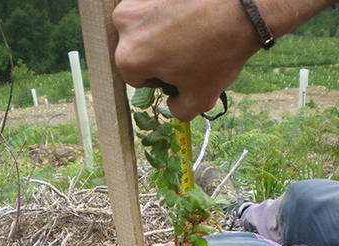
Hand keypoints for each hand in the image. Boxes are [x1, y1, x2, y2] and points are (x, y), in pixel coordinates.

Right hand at [113, 0, 258, 120]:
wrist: (244, 7)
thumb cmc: (219, 54)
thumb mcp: (200, 100)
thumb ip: (177, 110)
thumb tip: (172, 102)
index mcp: (129, 56)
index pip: (135, 78)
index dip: (159, 79)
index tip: (179, 72)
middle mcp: (125, 23)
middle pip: (137, 48)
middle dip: (158, 53)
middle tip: (188, 52)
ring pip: (145, 24)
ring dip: (162, 30)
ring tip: (192, 32)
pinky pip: (157, 4)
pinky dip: (171, 10)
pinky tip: (192, 14)